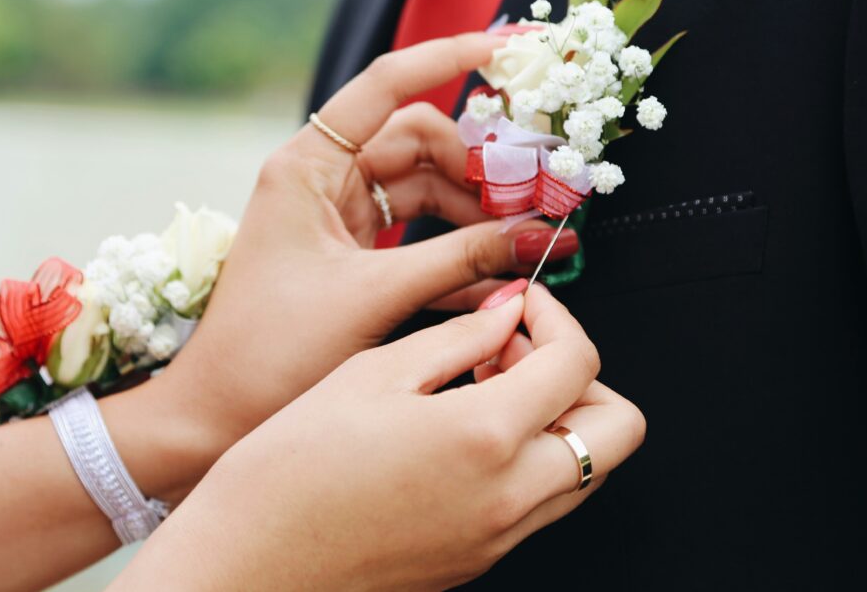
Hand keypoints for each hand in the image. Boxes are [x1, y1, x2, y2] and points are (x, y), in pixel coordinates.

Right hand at [115, 283, 644, 590]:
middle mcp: (510, 496)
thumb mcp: (372, 375)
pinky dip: (529, 454)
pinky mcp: (481, 558)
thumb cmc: (289, 470)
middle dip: (582, 375)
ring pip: (587, 469)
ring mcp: (500, 537)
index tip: (523, 303)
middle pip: (618, 429)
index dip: (558, 315)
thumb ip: (457, 339)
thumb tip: (507, 315)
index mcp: (485, 437)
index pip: (579, 362)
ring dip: (559, 415)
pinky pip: (542, 500)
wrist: (248, 563)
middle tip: (518, 349)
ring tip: (485, 385)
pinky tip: (466, 428)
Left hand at [142, 34, 579, 493]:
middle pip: (420, 142)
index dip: (449, 57)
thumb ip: (462, 260)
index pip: (386, 85)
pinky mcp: (351, 252)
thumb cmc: (272, 350)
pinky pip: (416, 232)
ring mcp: (338, 214)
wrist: (216, 413)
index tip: (508, 48)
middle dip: (479, 167)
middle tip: (533, 199)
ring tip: (523, 242)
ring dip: (475, 213)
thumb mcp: (374, 296)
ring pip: (425, 188)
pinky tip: (495, 274)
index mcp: (308, 165)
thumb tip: (539, 235)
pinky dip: (455, 248)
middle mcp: (322, 178)